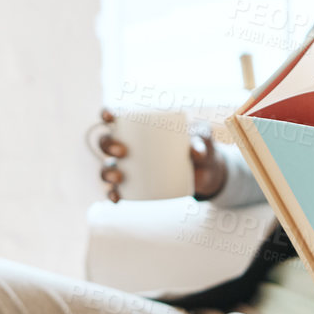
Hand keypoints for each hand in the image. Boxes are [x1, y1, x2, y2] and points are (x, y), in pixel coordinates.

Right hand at [96, 108, 223, 201]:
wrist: (207, 172)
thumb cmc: (200, 147)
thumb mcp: (202, 140)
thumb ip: (201, 140)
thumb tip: (195, 151)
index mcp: (139, 127)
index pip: (116, 117)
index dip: (107, 114)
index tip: (110, 116)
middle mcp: (128, 146)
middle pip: (106, 142)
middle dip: (107, 144)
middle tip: (123, 151)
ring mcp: (130, 167)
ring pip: (108, 167)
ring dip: (106, 172)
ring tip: (118, 178)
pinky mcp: (135, 187)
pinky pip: (117, 191)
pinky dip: (113, 195)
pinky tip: (117, 198)